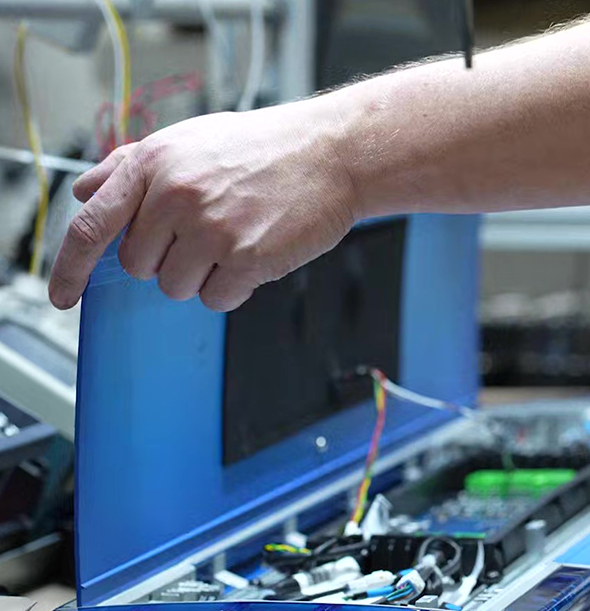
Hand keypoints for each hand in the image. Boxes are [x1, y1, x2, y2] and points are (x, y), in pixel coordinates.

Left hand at [49, 100, 357, 310]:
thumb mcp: (190, 139)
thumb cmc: (266, 147)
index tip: (64, 295)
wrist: (332, 154)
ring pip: (176, 287)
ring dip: (202, 276)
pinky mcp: (247, 259)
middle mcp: (177, 195)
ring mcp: (212, 229)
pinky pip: (217, 299)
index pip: (93, 225)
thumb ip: (131, 165)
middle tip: (204, 235)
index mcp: (155, 164)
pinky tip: (255, 254)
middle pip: (139, 266)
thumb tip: (87, 191)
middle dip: (167, 260)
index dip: (70, 267)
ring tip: (234, 240)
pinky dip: (234, 288)